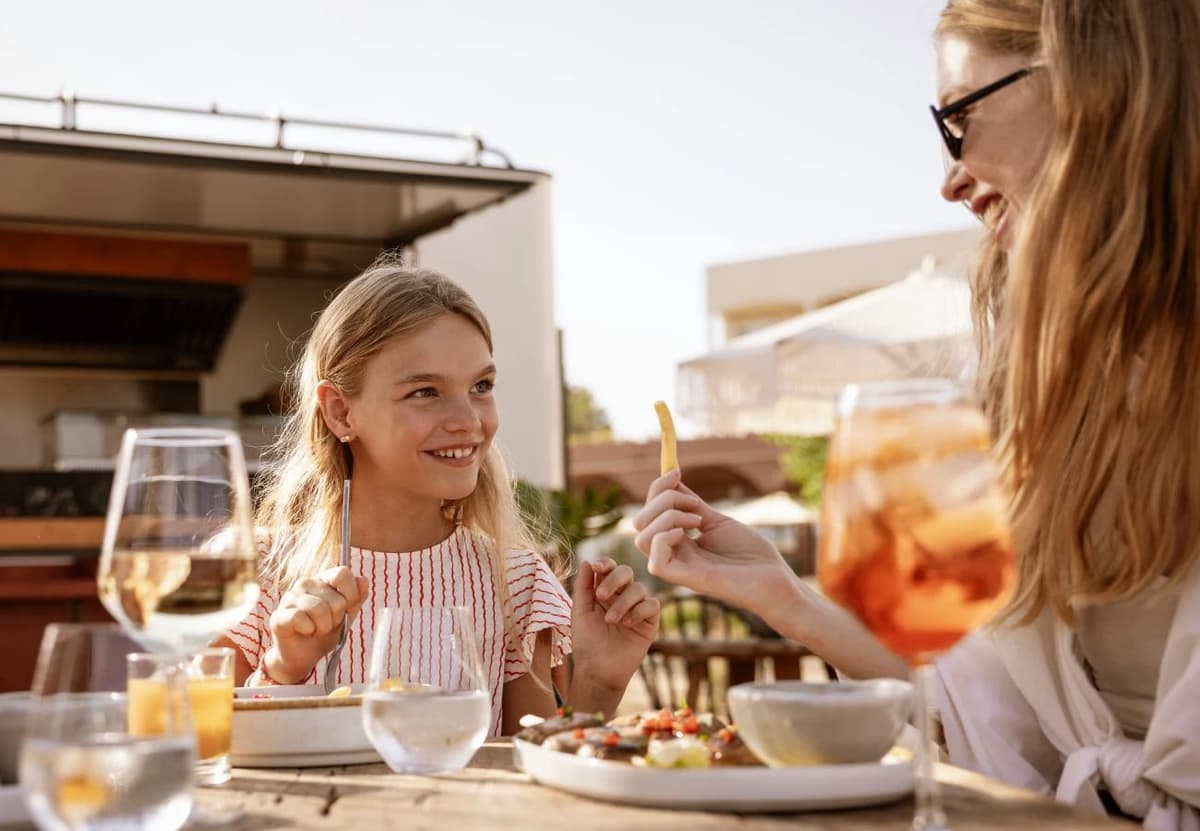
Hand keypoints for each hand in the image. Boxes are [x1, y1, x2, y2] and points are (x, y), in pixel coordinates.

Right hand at [265, 566, 368, 683]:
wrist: (304, 657)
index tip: (346, 611)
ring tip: (315, 630)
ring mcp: (290, 598)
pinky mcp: (279, 615)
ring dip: (322, 627)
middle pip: (336, 599)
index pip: (342, 573)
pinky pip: (300, 618)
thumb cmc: (324, 633)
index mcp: (323, 580)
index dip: (351, 595)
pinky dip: (308, 630)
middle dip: (336, 619)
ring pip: (319, 610)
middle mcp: (305, 583)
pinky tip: (304, 632)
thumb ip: (356, 599)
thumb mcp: (346, 616)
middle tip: (326, 625)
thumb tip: (363, 580)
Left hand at [569, 558, 659, 699]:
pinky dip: (639, 610)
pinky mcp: (649, 622)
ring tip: (611, 620)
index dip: (605, 563)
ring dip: (623, 602)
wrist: (598, 670)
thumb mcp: (580, 611)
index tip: (597, 567)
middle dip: (614, 580)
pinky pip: (652, 605)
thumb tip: (586, 561)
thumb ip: (583, 586)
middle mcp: (622, 596)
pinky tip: (627, 623)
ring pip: (639, 588)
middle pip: (626, 572)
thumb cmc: (586, 641)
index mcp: (604, 590)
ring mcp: (637, 608)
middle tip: (601, 596)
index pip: (609, 568)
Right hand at [633, 470, 797, 629]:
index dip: (658, 488)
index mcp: (679, 542)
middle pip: (639, 523)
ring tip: (697, 519)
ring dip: (666, 517)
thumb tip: (674, 481)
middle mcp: (674, 554)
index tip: (677, 471)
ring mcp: (680, 567)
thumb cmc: (752, 555)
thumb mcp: (718, 521)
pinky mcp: (689, 579)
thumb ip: (693, 505)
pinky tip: (690, 534)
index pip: (649, 513)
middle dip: (660, 499)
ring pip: (643, 538)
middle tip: (695, 502)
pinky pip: (656, 561)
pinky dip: (667, 537)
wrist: (776, 578)